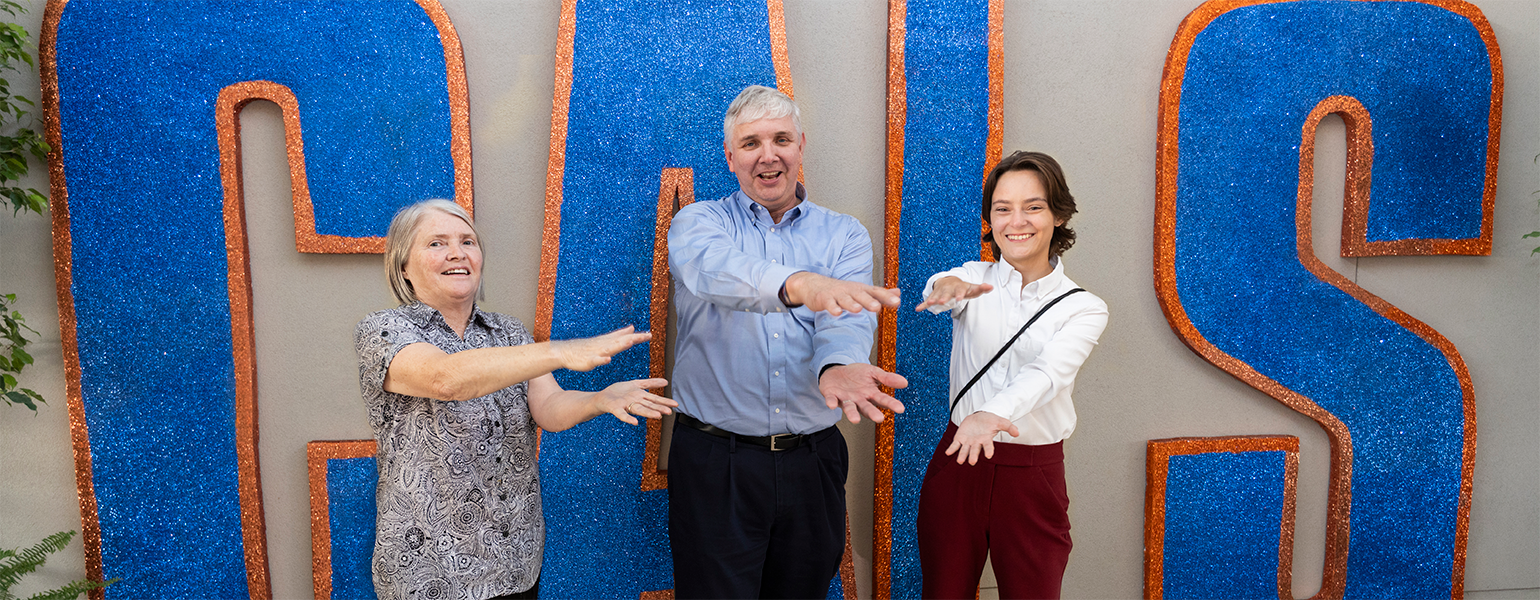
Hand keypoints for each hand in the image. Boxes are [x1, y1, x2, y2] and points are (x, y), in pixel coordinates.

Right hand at [551, 326, 650, 371]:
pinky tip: (608, 359)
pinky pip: (596, 360)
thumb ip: (619, 335)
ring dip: (620, 345)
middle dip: (634, 339)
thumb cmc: (585, 348)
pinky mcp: (588, 361)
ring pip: (610, 348)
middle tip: (647, 336)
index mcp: (608, 342)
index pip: (625, 338)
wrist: (564, 352)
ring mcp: (596, 352)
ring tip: (630, 342)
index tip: (650, 335)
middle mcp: (604, 345)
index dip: (638, 337)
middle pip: (622, 341)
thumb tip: (632, 328)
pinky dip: (601, 359)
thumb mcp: (604, 341)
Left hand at [592, 378, 675, 425]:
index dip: (665, 402)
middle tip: (669, 412)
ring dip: (648, 413)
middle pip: (648, 405)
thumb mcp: (636, 385)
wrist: (601, 398)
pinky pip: (621, 414)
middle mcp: (634, 402)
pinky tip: (635, 422)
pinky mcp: (614, 408)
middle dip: (659, 408)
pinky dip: (628, 418)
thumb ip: (651, 383)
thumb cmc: (619, 392)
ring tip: (657, 416)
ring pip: (638, 409)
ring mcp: (625, 406)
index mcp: (640, 397)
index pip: (654, 399)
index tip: (676, 405)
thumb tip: (666, 382)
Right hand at [784, 272, 900, 316]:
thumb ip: (880, 294)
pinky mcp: (824, 299)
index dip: (886, 297)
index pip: (876, 292)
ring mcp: (837, 294)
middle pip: (861, 295)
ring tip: (858, 309)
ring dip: (851, 304)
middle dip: (869, 301)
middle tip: (878, 307)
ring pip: (846, 299)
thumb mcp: (862, 290)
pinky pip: (829, 304)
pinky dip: (833, 308)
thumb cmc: (842, 290)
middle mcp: (851, 290)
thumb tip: (899, 293)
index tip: (897, 302)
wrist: (815, 285)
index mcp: (861, 289)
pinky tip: (837, 313)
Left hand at [818, 364, 907, 423]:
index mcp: (871, 394)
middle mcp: (859, 400)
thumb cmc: (857, 374)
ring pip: (849, 408)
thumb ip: (887, 378)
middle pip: (867, 408)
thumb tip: (905, 382)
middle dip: (872, 413)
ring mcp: (845, 399)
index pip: (883, 400)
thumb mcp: (873, 372)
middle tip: (880, 419)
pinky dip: (831, 402)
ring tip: (855, 420)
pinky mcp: (832, 396)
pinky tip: (832, 405)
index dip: (891, 404)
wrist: (836, 371)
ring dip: (852, 414)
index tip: (900, 409)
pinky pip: (831, 400)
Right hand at [914, 277, 992, 311]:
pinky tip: (918, 309)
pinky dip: (923, 305)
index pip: (960, 290)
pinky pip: (927, 300)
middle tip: (942, 302)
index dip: (959, 294)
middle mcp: (949, 289)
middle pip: (947, 293)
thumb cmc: (963, 287)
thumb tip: (991, 287)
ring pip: (936, 296)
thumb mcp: (972, 288)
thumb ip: (981, 288)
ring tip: (930, 303)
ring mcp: (940, 292)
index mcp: (959, 287)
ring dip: (933, 299)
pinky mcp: (934, 295)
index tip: (959, 298)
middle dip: (944, 297)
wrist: (950, 280)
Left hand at [944, 411, 1019, 464]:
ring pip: (964, 450)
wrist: (979, 417)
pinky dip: (951, 449)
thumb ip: (1009, 427)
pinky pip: (955, 445)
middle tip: (972, 462)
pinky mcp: (959, 438)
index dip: (988, 450)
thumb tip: (1018, 433)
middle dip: (973, 456)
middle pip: (974, 450)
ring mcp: (967, 442)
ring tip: (960, 461)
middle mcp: (976, 443)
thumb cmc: (991, 421)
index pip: (988, 446)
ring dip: (962, 455)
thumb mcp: (1001, 421)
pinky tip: (948, 453)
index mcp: (986, 440)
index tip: (988, 456)